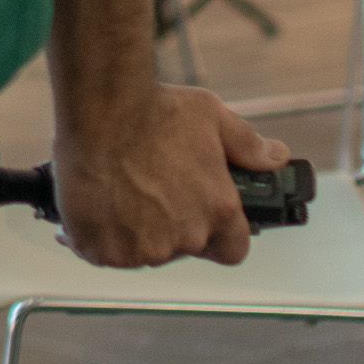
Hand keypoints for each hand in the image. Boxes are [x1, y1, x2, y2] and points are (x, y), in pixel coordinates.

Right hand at [50, 84, 286, 268]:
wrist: (99, 110)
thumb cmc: (152, 110)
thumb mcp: (212, 118)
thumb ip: (248, 145)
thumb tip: (276, 156)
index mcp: (219, 210)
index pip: (231, 250)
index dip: (215, 238)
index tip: (196, 223)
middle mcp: (186, 235)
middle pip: (179, 248)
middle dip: (163, 227)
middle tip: (141, 193)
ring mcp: (144, 247)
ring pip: (139, 252)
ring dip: (128, 233)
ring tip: (111, 194)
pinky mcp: (105, 249)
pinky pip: (101, 253)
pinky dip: (93, 236)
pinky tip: (88, 207)